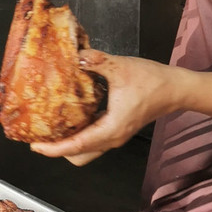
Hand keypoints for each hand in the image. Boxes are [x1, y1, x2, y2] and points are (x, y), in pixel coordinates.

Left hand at [30, 49, 180, 165]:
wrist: (176, 88)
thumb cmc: (152, 80)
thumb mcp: (121, 67)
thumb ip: (96, 61)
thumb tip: (76, 56)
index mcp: (111, 128)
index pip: (77, 146)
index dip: (54, 148)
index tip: (36, 146)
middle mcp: (112, 138)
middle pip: (79, 155)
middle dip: (58, 149)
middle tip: (40, 135)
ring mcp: (116, 136)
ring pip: (86, 150)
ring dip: (68, 143)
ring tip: (50, 127)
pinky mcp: (118, 129)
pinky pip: (93, 139)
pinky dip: (79, 135)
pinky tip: (69, 117)